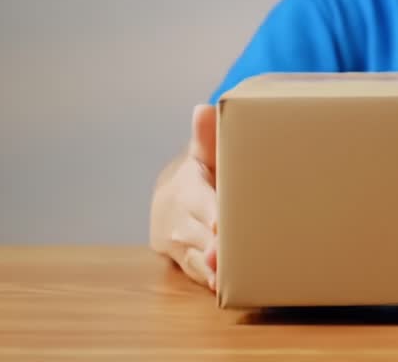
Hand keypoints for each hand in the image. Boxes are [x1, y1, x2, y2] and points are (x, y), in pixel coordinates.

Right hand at [149, 104, 218, 289]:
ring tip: (221, 276)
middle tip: (224, 255)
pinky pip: (192, 271)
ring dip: (206, 267)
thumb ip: (206, 136)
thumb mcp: (203, 151)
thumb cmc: (202, 171)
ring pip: (191, 256)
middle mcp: (176, 216)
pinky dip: (204, 278)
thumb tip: (204, 110)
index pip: (196, 198)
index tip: (218, 219)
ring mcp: (176, 241)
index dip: (207, 210)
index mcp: (185, 185)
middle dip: (209, 244)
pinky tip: (219, 287)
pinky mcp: (181, 260)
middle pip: (192, 232)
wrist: (173, 195)